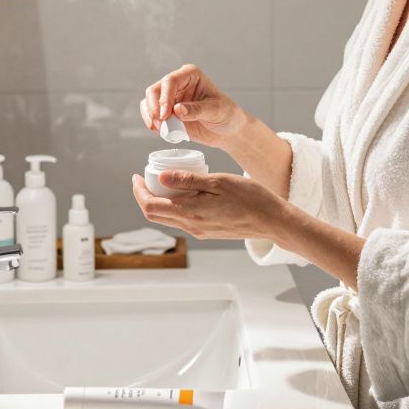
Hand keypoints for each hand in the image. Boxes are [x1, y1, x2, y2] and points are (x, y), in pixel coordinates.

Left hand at [130, 170, 284, 240]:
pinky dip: (175, 206)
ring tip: (163, 182)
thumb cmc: (250, 198)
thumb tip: (161, 178)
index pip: (150, 207)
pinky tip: (184, 192)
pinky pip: (182, 220)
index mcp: (190, 214)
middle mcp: (191, 227)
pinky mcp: (208, 231)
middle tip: (145, 178)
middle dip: (144, 197)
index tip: (136, 176)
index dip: (138, 192)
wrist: (272, 221)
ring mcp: (200, 231)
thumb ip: (188, 181)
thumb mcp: (218, 181)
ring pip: (168, 218)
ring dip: (159, 202)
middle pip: (155, 215)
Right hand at [140, 64, 248, 148]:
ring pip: (148, 102)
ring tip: (162, 130)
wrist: (228, 131)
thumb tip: (177, 109)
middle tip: (161, 123)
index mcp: (191, 75)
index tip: (165, 114)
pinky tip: (162, 132)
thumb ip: (197, 110)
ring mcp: (170, 98)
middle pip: (155, 90)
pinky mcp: (166, 112)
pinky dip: (152, 123)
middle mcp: (178, 84)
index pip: (170, 81)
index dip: (164, 97)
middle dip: (154, 107)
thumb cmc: (227, 115)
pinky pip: (150, 115)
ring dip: (151, 116)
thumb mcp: (216, 111)